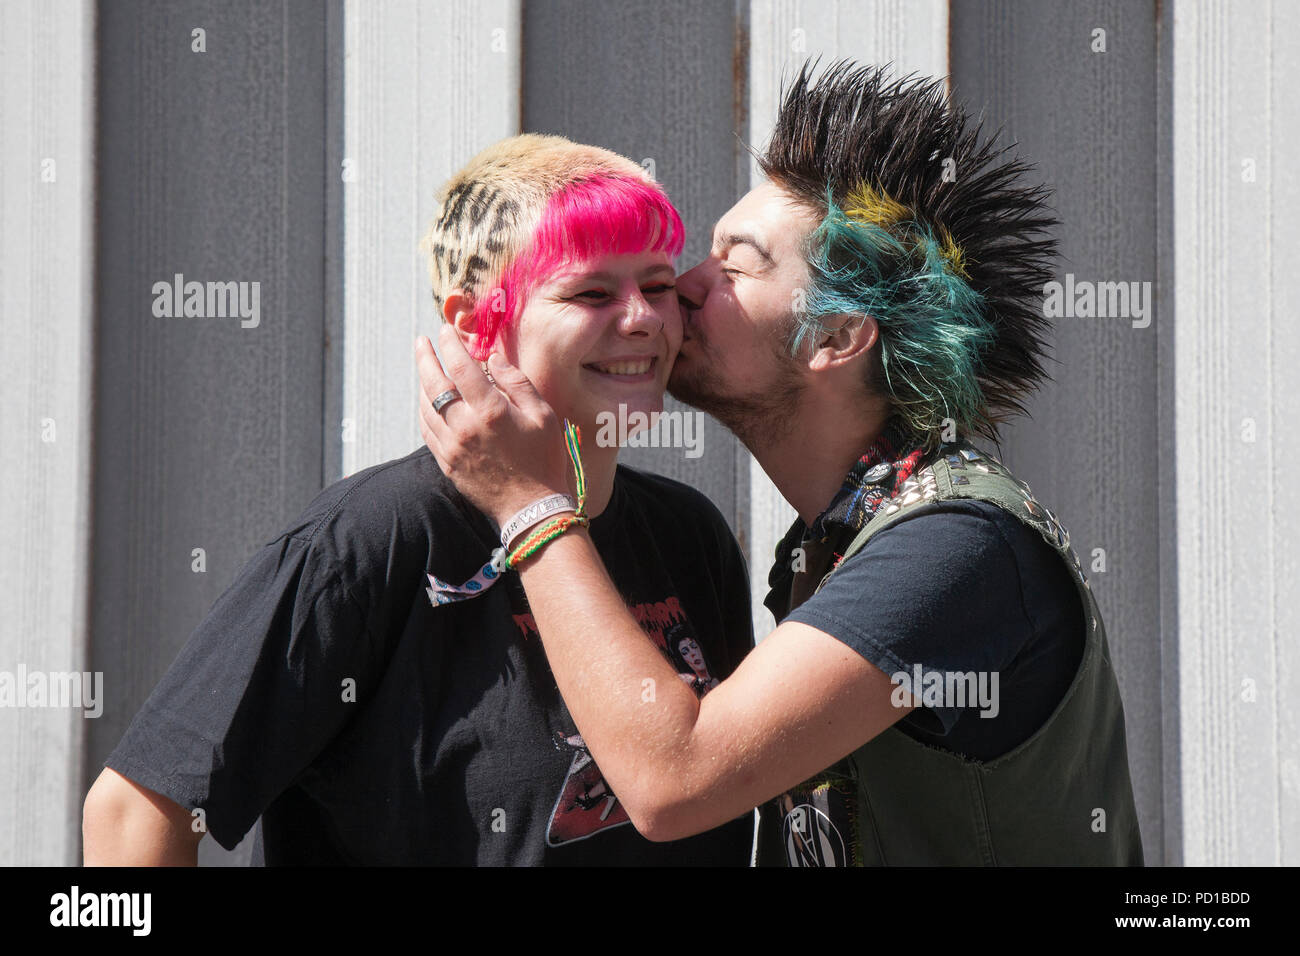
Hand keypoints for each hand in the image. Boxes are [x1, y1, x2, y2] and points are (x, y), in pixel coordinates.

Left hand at [415, 325, 571, 525]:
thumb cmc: (544, 460)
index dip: (450, 344)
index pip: (460, 366)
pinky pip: (427, 431)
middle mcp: (464, 427)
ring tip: (425, 369)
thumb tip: (492, 359)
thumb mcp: (542, 415)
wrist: (533, 508)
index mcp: (489, 411)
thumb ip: (516, 382)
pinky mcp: (447, 464)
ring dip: (422, 384)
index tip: (444, 331)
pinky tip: (428, 403)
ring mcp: (452, 447)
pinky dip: (424, 411)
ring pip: (425, 408)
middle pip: (433, 383)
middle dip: (424, 358)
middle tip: (421, 341)